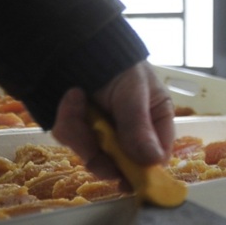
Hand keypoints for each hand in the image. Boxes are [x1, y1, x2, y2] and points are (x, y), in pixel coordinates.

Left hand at [52, 61, 175, 178]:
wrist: (76, 45)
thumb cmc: (117, 64)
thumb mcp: (133, 93)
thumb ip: (139, 126)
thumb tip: (154, 160)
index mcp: (155, 121)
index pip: (157, 156)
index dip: (145, 171)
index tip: (130, 180)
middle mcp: (131, 133)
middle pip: (122, 165)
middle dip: (105, 160)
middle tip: (95, 159)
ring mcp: (103, 135)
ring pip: (92, 154)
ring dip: (81, 132)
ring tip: (76, 97)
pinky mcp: (79, 132)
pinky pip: (72, 138)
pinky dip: (68, 117)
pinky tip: (72, 96)